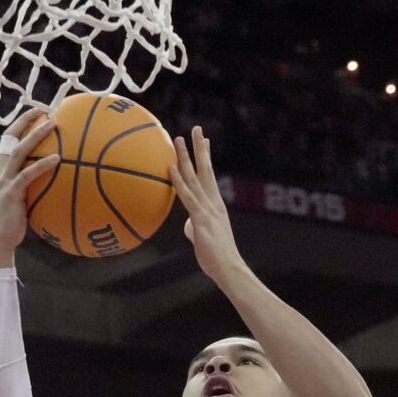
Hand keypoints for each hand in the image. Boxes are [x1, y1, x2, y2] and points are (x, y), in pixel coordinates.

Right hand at [0, 111, 59, 266]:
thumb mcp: (16, 200)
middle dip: (26, 121)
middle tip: (45, 109)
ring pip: (19, 151)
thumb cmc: (8, 225)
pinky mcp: (10, 194)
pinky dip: (43, 165)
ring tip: (53, 124)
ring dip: (36, 135)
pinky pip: (28, 175)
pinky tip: (58, 159)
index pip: (7, 139)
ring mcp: (3, 182)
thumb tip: (49, 179)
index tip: (35, 111)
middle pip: (11, 138)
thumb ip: (27, 186)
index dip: (20, 123)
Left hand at [170, 126, 243, 283]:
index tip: (205, 141)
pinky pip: (187, 196)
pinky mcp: (201, 218)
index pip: (209, 176)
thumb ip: (194, 227)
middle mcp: (213, 202)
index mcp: (215, 205)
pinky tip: (170, 169)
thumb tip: (186, 224)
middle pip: (205, 169)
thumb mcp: (202, 238)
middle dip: (200, 148)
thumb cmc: (216, 257)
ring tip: (178, 139)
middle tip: (196, 129)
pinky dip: (178, 182)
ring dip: (186, 157)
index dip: (206, 158)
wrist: (227, 267)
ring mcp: (208, 208)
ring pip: (195, 177)